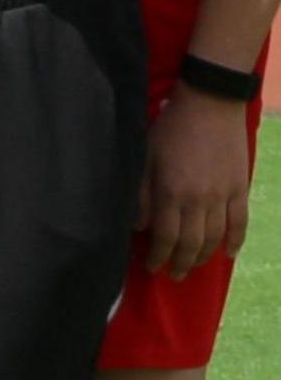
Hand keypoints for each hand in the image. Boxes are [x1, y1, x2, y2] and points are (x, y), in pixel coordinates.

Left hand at [142, 86, 254, 278]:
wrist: (209, 105)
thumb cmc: (169, 129)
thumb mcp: (144, 158)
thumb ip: (140, 194)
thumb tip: (138, 226)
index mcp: (171, 193)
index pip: (165, 237)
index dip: (158, 256)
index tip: (150, 267)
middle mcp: (199, 200)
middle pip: (191, 244)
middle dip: (179, 263)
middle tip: (171, 275)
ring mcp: (223, 196)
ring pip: (215, 238)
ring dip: (203, 257)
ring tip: (192, 267)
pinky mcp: (240, 188)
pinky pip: (240, 223)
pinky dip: (235, 242)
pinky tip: (229, 255)